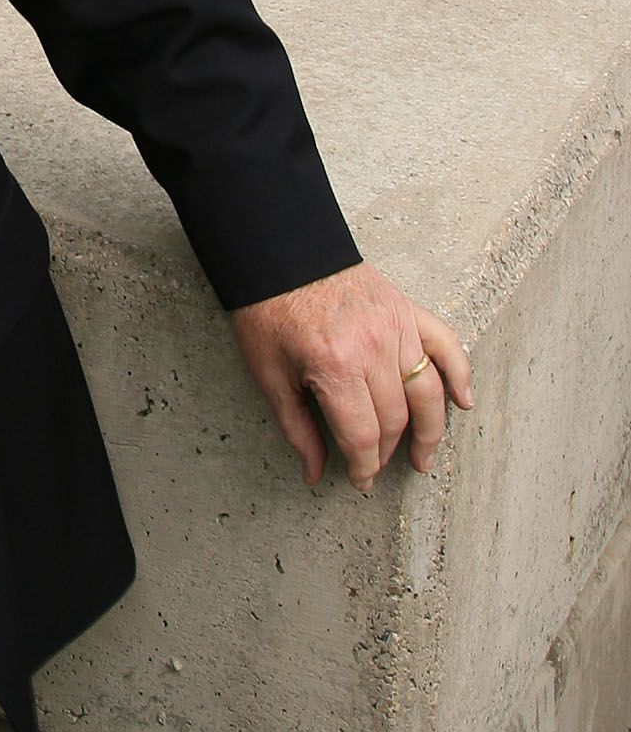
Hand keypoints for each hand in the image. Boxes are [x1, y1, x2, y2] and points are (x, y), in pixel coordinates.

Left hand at [231, 262, 474, 493]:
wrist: (279, 252)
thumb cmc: (269, 311)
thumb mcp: (270, 374)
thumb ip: (297, 427)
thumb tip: (314, 473)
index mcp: (335, 367)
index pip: (362, 436)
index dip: (363, 467)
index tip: (361, 480)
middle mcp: (372, 348)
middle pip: (395, 419)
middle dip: (387, 452)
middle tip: (377, 465)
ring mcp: (395, 326)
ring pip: (426, 392)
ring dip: (429, 430)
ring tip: (423, 455)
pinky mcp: (405, 308)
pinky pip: (444, 344)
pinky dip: (460, 373)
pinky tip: (463, 400)